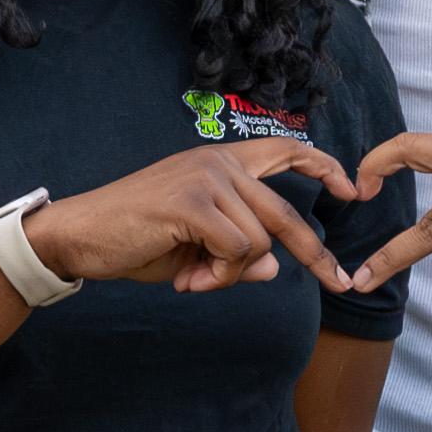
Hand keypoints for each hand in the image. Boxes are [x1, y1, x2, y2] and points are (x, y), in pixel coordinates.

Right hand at [22, 134, 367, 295]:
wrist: (78, 236)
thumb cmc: (133, 239)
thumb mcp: (195, 249)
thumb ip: (236, 252)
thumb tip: (275, 266)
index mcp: (219, 163)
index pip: (283, 150)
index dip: (322, 165)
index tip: (352, 188)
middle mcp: (217, 163)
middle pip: (283, 213)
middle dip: (315, 253)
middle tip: (340, 281)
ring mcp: (205, 179)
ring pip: (259, 240)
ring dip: (231, 275)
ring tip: (195, 281)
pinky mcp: (192, 202)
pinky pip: (237, 250)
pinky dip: (218, 276)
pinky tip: (187, 280)